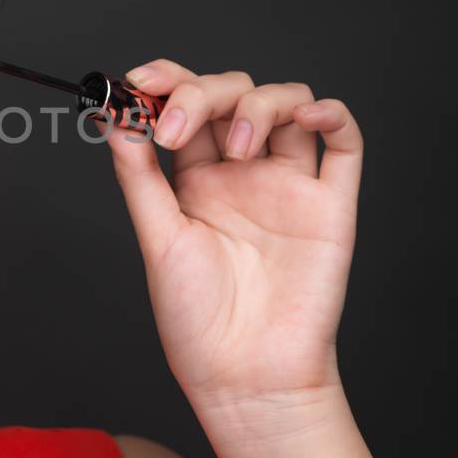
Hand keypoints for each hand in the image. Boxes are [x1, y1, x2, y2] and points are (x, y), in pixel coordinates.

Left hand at [101, 60, 362, 418]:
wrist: (245, 376)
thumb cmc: (197, 320)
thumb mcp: (156, 238)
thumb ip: (139, 175)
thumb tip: (113, 117)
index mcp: (197, 179)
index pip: (188, 106)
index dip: (169, 81)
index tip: (139, 82)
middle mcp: (244, 173)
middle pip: (233, 94)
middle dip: (202, 94)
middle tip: (176, 127)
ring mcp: (288, 184)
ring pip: (287, 103)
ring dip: (258, 103)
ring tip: (236, 146)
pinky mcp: (331, 204)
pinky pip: (345, 144)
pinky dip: (331, 114)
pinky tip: (306, 115)